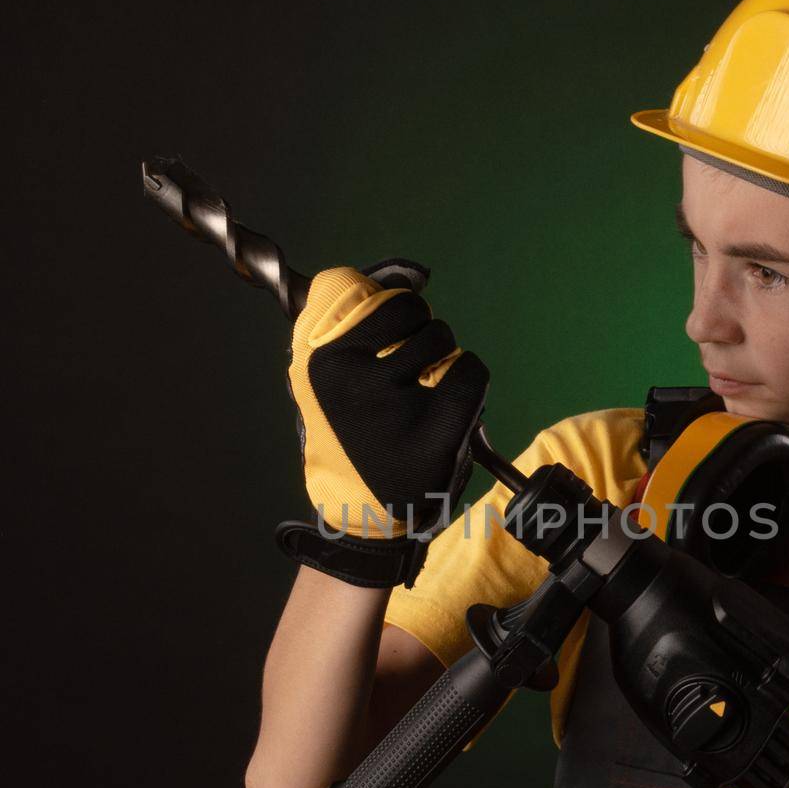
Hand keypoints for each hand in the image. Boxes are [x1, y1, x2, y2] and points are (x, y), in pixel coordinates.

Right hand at [276, 262, 488, 588]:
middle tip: (410, 373)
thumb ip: (348, 322)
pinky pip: (470, 372)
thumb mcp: (327, 380)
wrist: (366, 515)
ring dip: (444, 360)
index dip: (389, 308)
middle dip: (420, 334)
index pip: (363, 289)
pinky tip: (451, 411)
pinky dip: (469, 385)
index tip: (388, 334)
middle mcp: (351, 376)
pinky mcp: (437, 427)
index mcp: (318, 359)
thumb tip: (411, 272)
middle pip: (412, 311)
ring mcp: (395, 402)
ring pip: (443, 339)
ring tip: (426, 395)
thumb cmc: (351, 438)